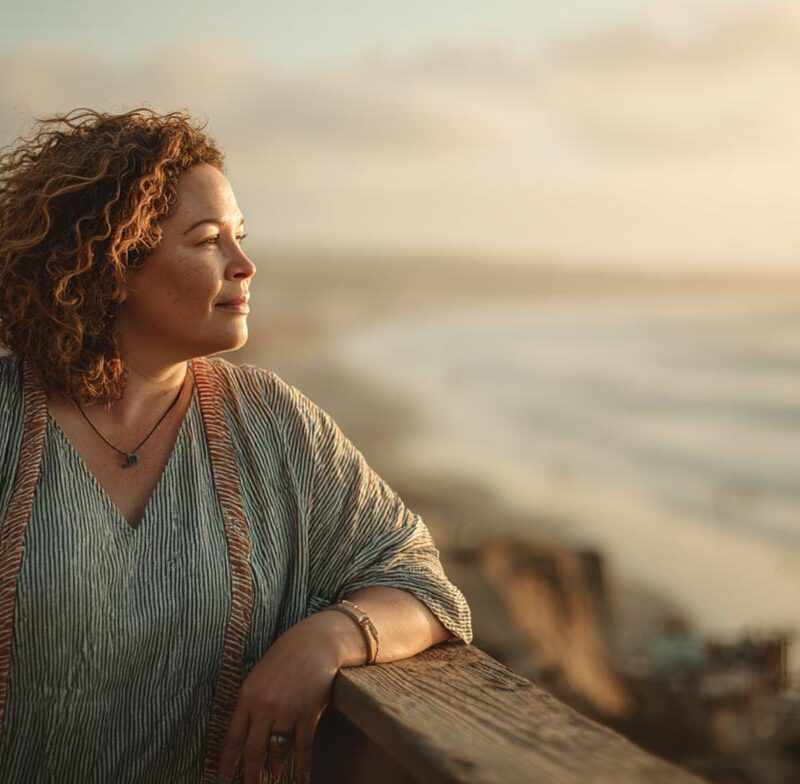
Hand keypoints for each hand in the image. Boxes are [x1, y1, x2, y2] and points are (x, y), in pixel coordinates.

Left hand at [217, 613, 345, 783]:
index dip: (227, 762)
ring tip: (274, 777)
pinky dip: (302, 765)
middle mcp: (264, 706)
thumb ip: (251, 702)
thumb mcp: (260, 675)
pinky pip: (303, 747)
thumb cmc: (286, 656)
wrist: (315, 642)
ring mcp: (287, 710)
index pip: (233, 737)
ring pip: (277, 751)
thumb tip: (245, 732)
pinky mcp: (308, 713)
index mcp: (247, 696)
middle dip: (250, 774)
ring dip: (275, 768)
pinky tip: (301, 777)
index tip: (222, 778)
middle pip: (253, 751)